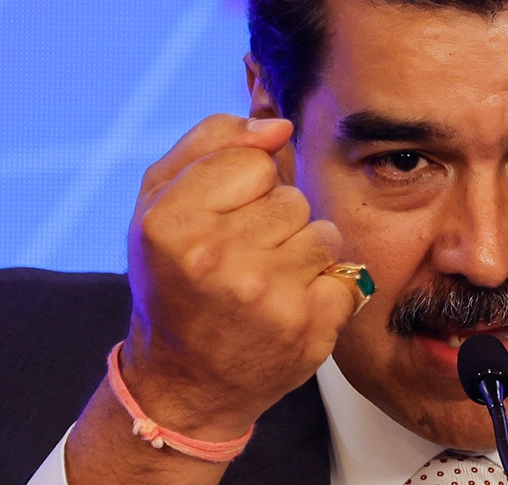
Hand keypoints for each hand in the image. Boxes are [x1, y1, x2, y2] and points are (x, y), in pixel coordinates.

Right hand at [120, 113, 355, 439]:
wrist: (185, 381)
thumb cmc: (175, 280)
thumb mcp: (161, 200)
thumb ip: (212, 142)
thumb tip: (278, 125)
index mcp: (171, 221)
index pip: (253, 160)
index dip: (241, 188)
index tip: (218, 223)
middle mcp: (215, 257)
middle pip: (290, 196)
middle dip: (272, 222)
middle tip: (238, 261)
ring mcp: (266, 294)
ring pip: (322, 232)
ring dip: (302, 254)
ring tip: (263, 283)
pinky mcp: (308, 325)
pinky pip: (346, 273)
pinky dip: (324, 290)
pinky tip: (287, 308)